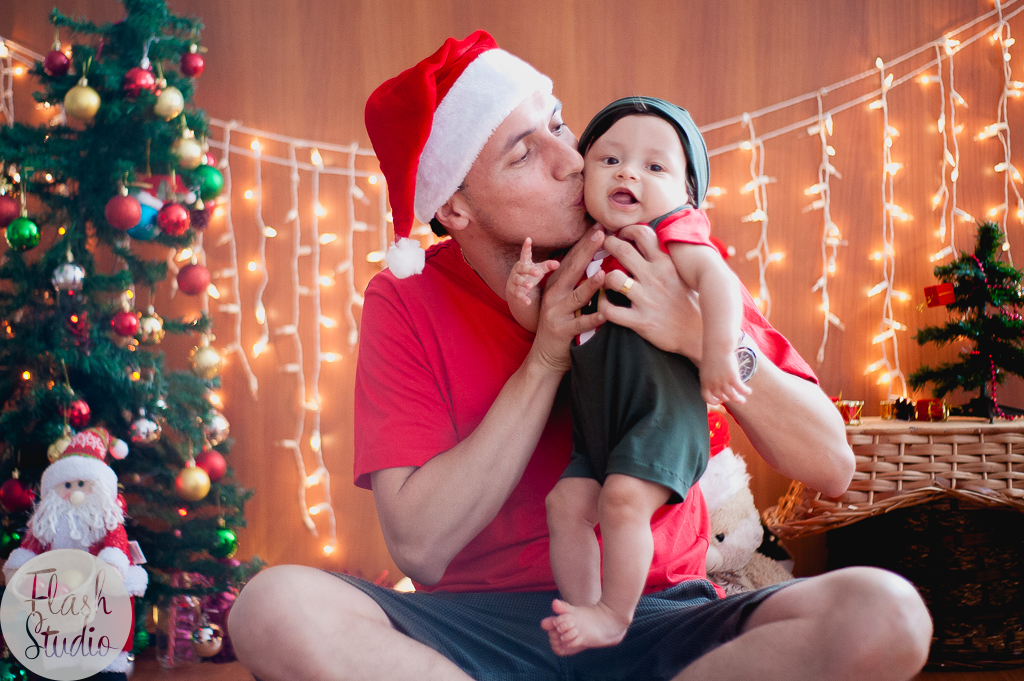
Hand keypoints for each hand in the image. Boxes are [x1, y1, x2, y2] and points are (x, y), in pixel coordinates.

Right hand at [506, 237, 559, 306]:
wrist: (516, 288)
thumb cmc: (530, 274)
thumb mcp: (539, 269)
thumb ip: (548, 266)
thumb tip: (558, 263)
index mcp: (524, 262)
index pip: (525, 254)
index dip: (526, 247)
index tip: (528, 239)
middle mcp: (517, 270)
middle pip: (522, 268)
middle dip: (529, 270)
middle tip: (537, 272)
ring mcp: (514, 280)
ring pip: (518, 281)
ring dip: (524, 283)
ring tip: (530, 286)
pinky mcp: (513, 291)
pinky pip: (517, 294)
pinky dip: (522, 298)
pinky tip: (528, 302)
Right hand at [529, 228, 607, 373]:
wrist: (544, 357)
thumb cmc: (561, 326)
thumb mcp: (565, 300)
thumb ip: (578, 283)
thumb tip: (600, 264)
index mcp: (557, 285)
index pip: (572, 259)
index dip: (584, 242)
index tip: (599, 225)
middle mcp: (555, 295)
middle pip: (573, 269)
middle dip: (587, 250)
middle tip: (602, 234)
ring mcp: (557, 313)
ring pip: (577, 296)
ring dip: (591, 285)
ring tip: (604, 273)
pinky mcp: (563, 331)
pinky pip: (581, 324)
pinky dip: (593, 319)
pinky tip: (605, 314)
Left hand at [596, 224, 702, 360]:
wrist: (699, 335)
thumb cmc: (690, 303)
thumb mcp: (684, 274)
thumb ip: (668, 258)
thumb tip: (656, 239)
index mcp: (667, 263)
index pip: (643, 233)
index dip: (626, 230)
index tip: (621, 235)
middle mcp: (655, 278)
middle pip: (622, 250)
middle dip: (609, 245)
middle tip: (605, 249)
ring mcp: (647, 299)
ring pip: (612, 278)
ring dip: (603, 278)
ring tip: (606, 281)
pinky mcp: (641, 321)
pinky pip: (610, 310)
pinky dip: (602, 305)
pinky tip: (605, 304)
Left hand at [699, 349, 751, 404]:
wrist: (717, 346)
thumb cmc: (712, 355)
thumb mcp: (706, 369)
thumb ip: (709, 378)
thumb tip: (714, 386)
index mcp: (704, 382)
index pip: (707, 398)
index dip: (714, 401)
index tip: (720, 400)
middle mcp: (713, 384)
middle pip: (721, 397)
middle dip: (728, 399)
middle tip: (734, 397)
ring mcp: (723, 381)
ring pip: (732, 396)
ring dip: (738, 400)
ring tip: (742, 400)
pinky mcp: (732, 377)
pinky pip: (740, 389)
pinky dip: (745, 391)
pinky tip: (748, 391)